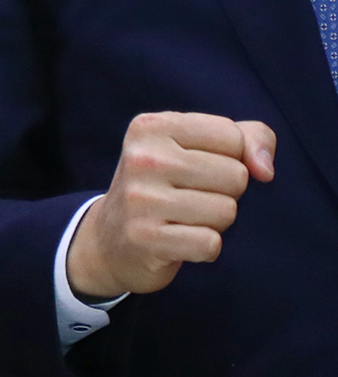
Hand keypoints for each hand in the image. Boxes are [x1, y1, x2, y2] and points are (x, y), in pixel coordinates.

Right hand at [67, 112, 275, 299]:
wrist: (109, 239)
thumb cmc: (166, 186)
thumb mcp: (198, 148)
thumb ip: (247, 138)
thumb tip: (266, 170)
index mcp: (152, 127)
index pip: (233, 136)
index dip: (230, 158)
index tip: (197, 168)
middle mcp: (142, 158)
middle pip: (236, 176)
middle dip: (224, 193)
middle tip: (188, 198)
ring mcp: (139, 198)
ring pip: (227, 211)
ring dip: (214, 223)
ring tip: (182, 219)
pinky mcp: (144, 238)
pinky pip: (210, 243)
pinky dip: (204, 249)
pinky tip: (178, 242)